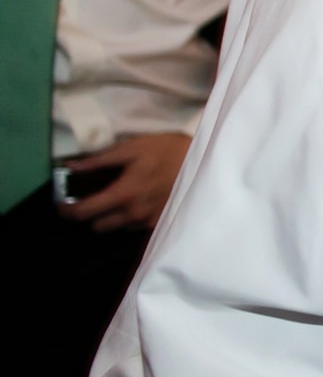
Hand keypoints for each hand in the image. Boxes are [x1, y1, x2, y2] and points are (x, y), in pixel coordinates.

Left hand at [59, 132, 191, 231]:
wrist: (205, 161)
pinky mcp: (160, 223)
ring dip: (110, 218)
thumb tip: (70, 167)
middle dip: (91, 215)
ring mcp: (148, 221)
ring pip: (116, 228)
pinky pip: (134, 227)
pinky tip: (136, 202)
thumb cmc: (167, 151)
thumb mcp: (132, 148)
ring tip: (116, 200)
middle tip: (92, 200)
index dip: (67, 210)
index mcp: (123, 195)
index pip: (84, 212)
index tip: (63, 204)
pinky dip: (129, 218)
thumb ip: (99, 160)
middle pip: (97, 226)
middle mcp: (133, 214)